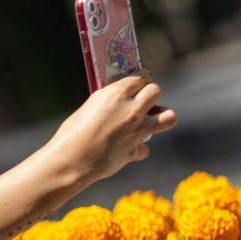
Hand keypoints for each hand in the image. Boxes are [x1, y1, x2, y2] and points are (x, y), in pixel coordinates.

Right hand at [40, 69, 176, 188]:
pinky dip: (137, 149)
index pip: (141, 77)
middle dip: (151, 95)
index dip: (138, 82)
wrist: (71, 161)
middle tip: (142, 102)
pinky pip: (145, 148)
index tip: (136, 86)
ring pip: (169, 117)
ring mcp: (137, 131)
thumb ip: (108, 101)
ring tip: (150, 121)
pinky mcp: (135, 151)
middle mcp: (132, 110)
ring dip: (161, 117)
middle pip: (156, 91)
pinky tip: (127, 148)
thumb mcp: (89, 107)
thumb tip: (118, 101)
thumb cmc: (72, 133)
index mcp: (117, 94)